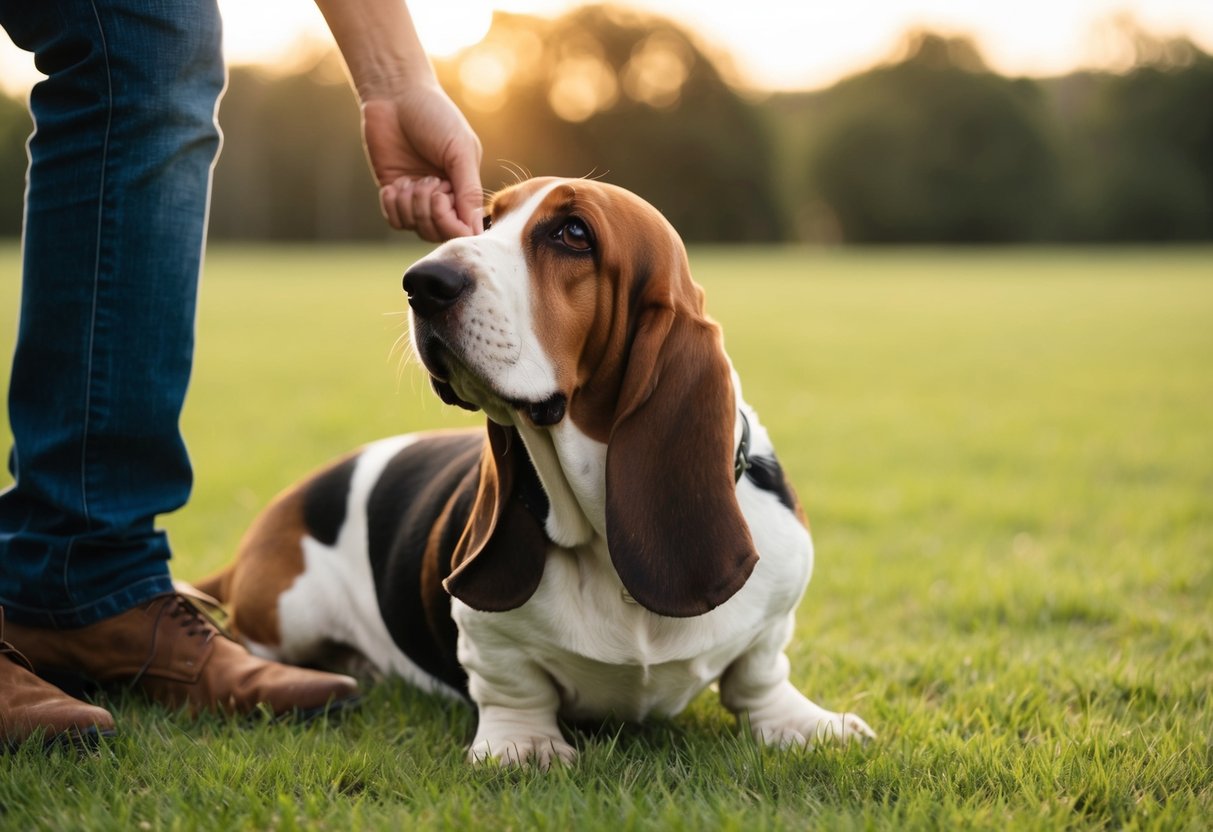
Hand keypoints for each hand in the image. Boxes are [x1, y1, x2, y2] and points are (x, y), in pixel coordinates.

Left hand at [363, 81, 482, 241]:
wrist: (395, 95)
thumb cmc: (434, 115)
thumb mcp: (460, 150)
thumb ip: (469, 190)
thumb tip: (476, 230)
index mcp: (465, 187)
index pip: (464, 228)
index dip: (452, 223)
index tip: (443, 196)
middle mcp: (444, 196)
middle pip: (439, 232)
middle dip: (429, 211)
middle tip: (427, 181)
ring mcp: (417, 196)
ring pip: (416, 227)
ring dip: (410, 206)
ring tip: (409, 180)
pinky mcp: (393, 193)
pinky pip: (395, 220)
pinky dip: (393, 206)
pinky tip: (394, 185)